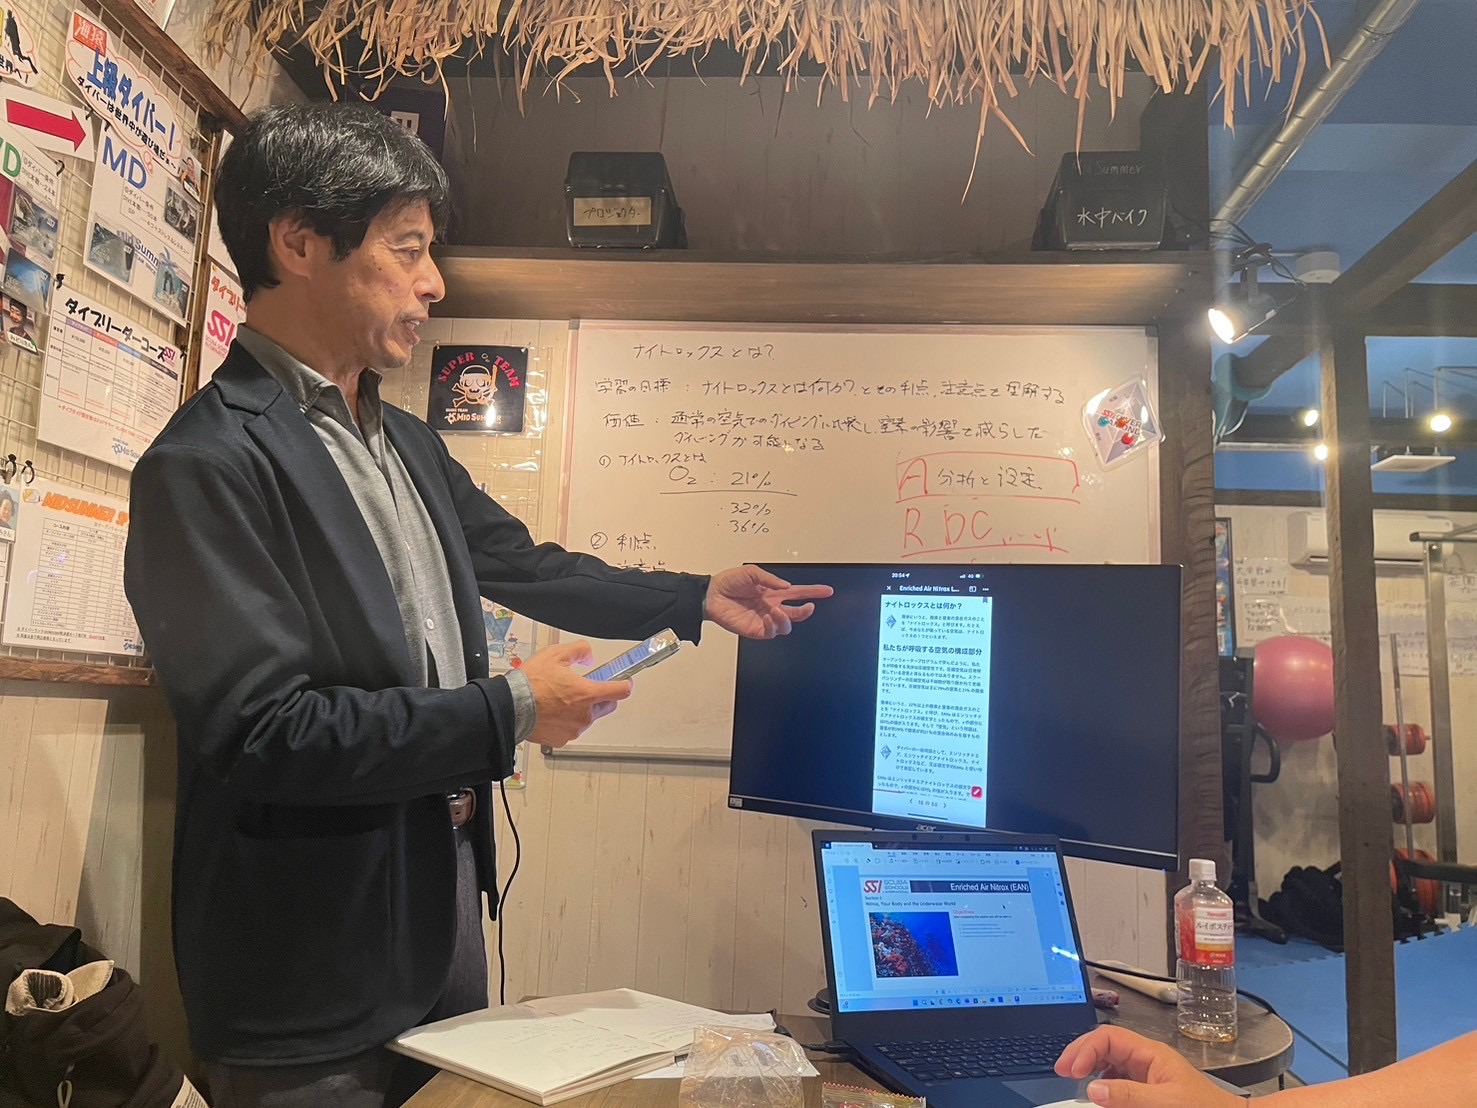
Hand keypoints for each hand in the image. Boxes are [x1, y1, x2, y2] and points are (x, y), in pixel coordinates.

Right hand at [519, 641, 632, 748]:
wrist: (511, 706)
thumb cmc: (530, 683)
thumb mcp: (555, 654)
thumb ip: (579, 651)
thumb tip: (588, 656)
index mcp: (587, 694)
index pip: (620, 691)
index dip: (624, 684)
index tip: (624, 682)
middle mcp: (584, 715)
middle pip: (607, 706)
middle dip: (601, 697)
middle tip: (584, 689)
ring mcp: (574, 730)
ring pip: (587, 719)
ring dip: (581, 710)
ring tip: (561, 700)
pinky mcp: (562, 740)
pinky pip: (571, 730)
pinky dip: (566, 722)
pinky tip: (553, 712)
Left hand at [704, 565, 832, 638]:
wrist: (710, 595)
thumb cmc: (728, 582)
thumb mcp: (751, 572)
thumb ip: (770, 579)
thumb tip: (786, 586)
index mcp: (772, 592)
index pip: (797, 593)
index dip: (813, 592)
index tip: (826, 591)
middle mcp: (771, 606)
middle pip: (796, 612)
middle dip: (805, 611)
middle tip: (809, 606)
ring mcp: (764, 619)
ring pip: (786, 625)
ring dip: (786, 619)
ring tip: (776, 611)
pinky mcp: (755, 629)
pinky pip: (770, 632)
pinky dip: (772, 625)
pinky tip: (767, 616)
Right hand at [1054, 1027, 1240, 1106]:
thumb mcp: (1165, 1104)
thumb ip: (1128, 1095)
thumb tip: (1092, 1090)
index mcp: (1150, 1053)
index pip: (1108, 1037)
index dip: (1085, 1049)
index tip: (1070, 1070)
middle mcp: (1146, 1059)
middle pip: (1105, 1044)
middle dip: (1081, 1053)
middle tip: (1062, 1070)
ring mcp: (1147, 1073)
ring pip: (1109, 1060)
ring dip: (1090, 1067)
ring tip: (1076, 1080)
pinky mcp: (1148, 1088)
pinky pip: (1118, 1077)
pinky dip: (1103, 1082)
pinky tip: (1099, 1093)